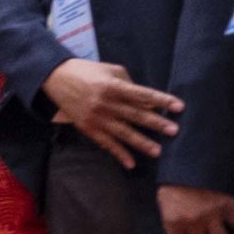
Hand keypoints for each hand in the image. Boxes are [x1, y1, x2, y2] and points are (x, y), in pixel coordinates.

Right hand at [41, 58, 180, 165]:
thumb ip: (127, 82)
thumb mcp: (108, 69)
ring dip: (141, 142)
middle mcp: (106, 103)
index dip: (161, 101)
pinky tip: (131, 163)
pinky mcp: (88, 128)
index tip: (179, 107)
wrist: (54, 78)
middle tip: (174, 131)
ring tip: (158, 151)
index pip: (142, 94)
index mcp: (113, 86)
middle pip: (135, 115)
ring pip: (123, 133)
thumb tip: (144, 98)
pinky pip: (106, 143)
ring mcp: (96, 118)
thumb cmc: (85, 71)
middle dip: (156, 124)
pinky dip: (119, 154)